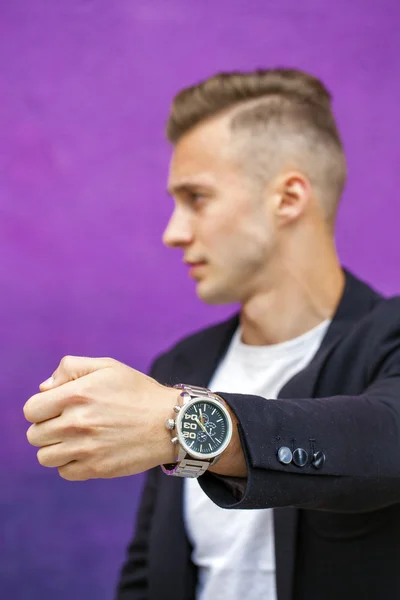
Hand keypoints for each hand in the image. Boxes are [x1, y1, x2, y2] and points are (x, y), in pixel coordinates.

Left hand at [23, 356, 177, 480]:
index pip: (31, 410)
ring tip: (76, 439)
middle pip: (35, 435)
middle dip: (47, 428)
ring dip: (56, 447)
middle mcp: (77, 422)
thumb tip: (44, 388)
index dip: (41, 408)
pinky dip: (71, 464)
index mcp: (76, 394)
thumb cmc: (138, 392)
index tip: (56, 408)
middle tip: (69, 423)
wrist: (171, 422)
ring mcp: (86, 448)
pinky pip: (64, 472)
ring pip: (45, 456)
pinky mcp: (96, 468)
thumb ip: (71, 368)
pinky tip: (88, 451)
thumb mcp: (107, 367)